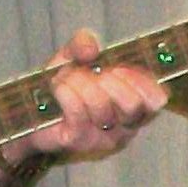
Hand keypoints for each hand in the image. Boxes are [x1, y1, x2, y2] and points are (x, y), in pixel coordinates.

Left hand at [8, 32, 166, 169]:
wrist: (32, 114)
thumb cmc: (64, 87)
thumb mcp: (74, 58)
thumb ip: (83, 44)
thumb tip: (91, 47)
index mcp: (133, 107)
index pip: (156, 100)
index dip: (142, 81)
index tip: (120, 68)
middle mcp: (124, 127)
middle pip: (133, 106)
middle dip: (111, 82)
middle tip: (94, 74)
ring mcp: (102, 138)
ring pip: (102, 106)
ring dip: (81, 83)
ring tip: (66, 79)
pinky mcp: (78, 142)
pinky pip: (77, 112)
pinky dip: (66, 92)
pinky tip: (58, 88)